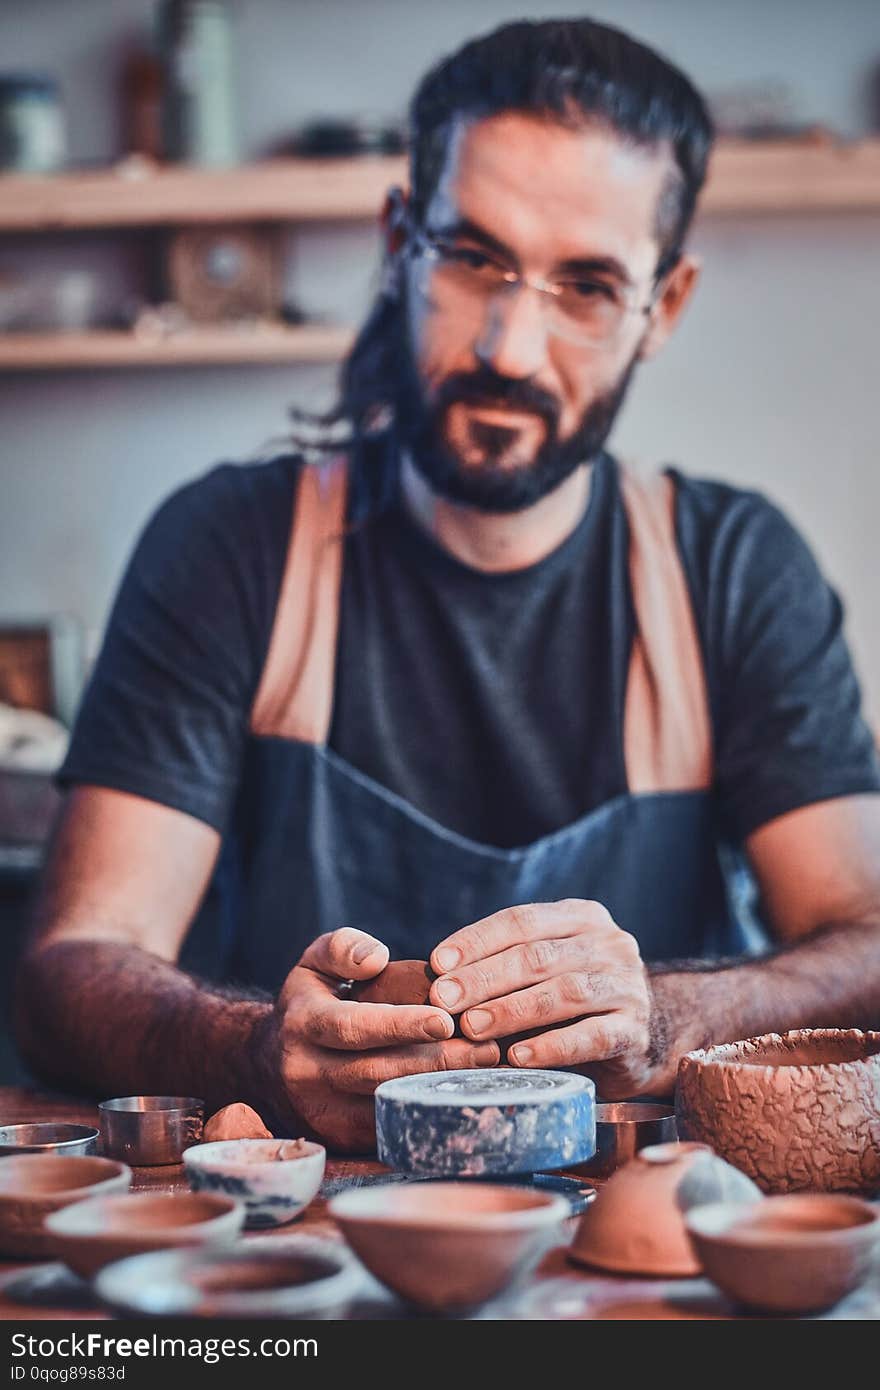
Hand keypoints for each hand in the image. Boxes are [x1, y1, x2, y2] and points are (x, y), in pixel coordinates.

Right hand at [259, 927, 500, 1151]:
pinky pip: (387, 1131)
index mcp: (304, 1024)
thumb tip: (377, 956)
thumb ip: (342, 948)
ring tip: (485, 1075)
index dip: (400, 1025)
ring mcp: (321, 1111)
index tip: (446, 1020)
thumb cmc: (306, 1005)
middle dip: (436, 1062)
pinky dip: (426, 1115)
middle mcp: (306, 1072)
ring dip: (437, 1092)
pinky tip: (461, 1099)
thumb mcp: (312, 964)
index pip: (354, 1026)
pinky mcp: (338, 1138)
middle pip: (377, 1072)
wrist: (264, 1066)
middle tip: (487, 1049)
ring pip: (385, 1106)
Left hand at [428, 900, 654, 1097]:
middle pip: (538, 956)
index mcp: (582, 917)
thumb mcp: (546, 968)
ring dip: (511, 1010)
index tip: (438, 963)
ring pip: (563, 992)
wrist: (641, 1035)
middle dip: (485, 977)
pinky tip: (518, 1057)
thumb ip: (506, 964)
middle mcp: (609, 944)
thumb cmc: (575, 999)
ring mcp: (627, 986)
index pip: (522, 920)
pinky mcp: (634, 1031)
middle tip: (444, 999)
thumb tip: (439, 980)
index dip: (477, 940)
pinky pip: (590, 1037)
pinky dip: (551, 1046)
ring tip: (472, 1027)